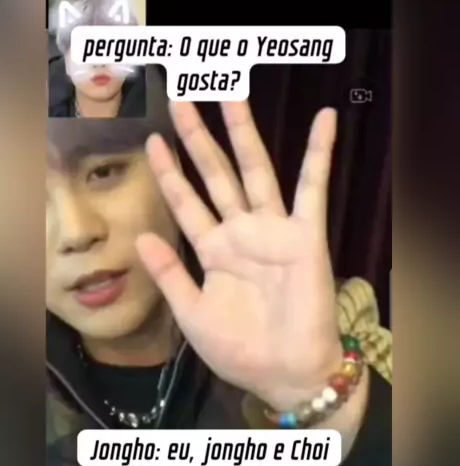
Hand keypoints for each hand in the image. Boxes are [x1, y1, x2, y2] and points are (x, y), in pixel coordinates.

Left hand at [137, 100, 341, 412]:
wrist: (284, 372)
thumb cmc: (240, 350)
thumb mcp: (192, 315)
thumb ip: (169, 275)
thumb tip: (140, 237)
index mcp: (213, 251)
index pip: (186, 202)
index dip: (169, 172)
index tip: (152, 141)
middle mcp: (241, 233)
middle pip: (215, 175)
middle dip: (198, 138)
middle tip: (181, 99)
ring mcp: (273, 231)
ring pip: (255, 171)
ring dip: (244, 133)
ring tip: (231, 93)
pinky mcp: (306, 236)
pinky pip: (313, 189)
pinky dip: (320, 155)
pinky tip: (325, 120)